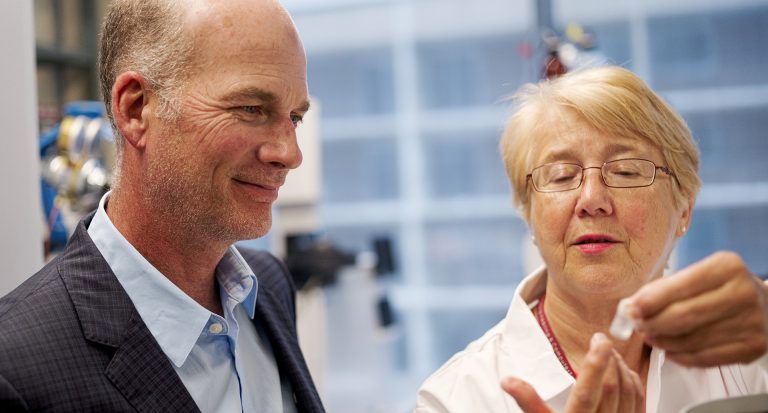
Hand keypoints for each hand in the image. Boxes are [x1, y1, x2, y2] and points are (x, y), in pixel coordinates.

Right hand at [501, 333, 643, 412]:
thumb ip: (529, 404)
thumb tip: (508, 380)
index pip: (589, 390)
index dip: (596, 363)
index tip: (599, 341)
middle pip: (612, 387)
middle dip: (609, 359)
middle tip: (601, 340)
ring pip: (630, 393)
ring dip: (623, 369)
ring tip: (612, 354)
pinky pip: (640, 404)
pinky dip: (634, 384)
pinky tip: (627, 375)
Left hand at [630, 251, 767, 366]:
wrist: (766, 306)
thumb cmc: (723, 287)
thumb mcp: (701, 275)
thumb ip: (667, 288)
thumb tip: (632, 306)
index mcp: (727, 267)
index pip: (681, 286)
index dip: (651, 300)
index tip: (631, 309)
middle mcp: (743, 293)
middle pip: (684, 316)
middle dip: (653, 323)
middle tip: (638, 326)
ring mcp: (751, 323)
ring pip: (692, 340)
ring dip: (663, 342)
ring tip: (651, 337)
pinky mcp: (752, 348)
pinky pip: (705, 358)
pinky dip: (681, 356)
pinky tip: (670, 350)